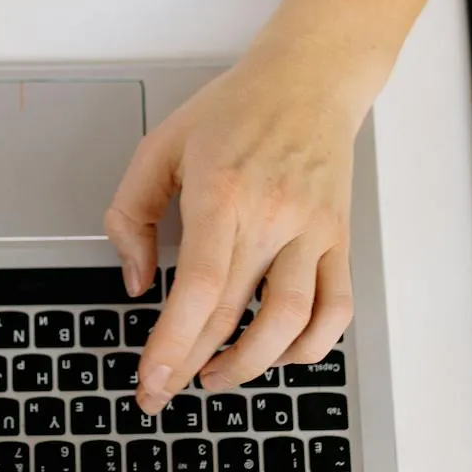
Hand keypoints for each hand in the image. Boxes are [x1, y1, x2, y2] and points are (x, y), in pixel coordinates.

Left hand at [104, 52, 370, 412]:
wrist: (310, 79)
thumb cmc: (235, 110)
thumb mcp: (160, 146)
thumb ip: (131, 213)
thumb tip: (135, 281)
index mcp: (223, 192)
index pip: (199, 286)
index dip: (173, 342)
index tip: (152, 378)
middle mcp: (273, 215)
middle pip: (234, 312)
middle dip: (192, 364)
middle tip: (164, 392)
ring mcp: (313, 230)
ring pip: (292, 321)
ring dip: (252, 364)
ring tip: (216, 376)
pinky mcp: (339, 239)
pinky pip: (336, 308)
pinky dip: (311, 345)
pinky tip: (279, 354)